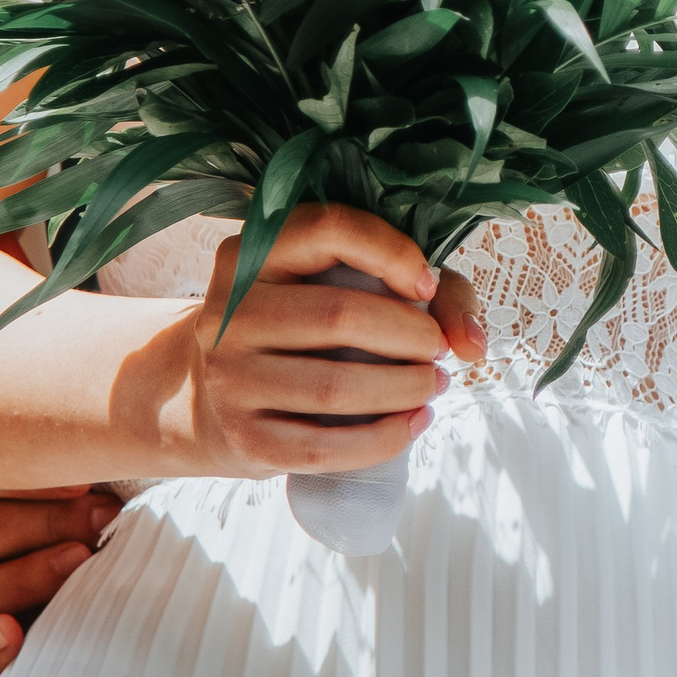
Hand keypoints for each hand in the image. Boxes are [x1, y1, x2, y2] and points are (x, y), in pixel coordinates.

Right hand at [0, 475, 121, 676]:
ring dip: (21, 577)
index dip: (7, 476)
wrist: (79, 597)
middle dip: (36, 523)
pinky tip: (17, 632)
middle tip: (100, 516)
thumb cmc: (61, 522)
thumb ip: (45, 473)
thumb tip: (88, 462)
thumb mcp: (49, 490)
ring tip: (77, 560)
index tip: (76, 476)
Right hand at [180, 203, 486, 478]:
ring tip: (434, 385)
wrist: (203, 395)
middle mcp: (230, 311)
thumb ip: (428, 290)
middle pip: (340, 315)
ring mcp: (229, 378)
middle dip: (411, 334)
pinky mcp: (243, 438)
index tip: (427, 283)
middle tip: (438, 348)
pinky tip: (412, 424)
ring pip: (335, 387)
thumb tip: (473, 344)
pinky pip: (324, 447)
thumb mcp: (340, 283)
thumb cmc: (296, 327)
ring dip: (405, 389)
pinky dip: (383, 440)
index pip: (329, 229)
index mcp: (252, 253)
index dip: (392, 252)